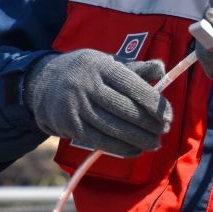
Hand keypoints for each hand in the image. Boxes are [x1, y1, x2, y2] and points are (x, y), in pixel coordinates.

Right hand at [23, 49, 171, 156]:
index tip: (168, 115)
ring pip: (113, 127)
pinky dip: (121, 148)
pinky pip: (100, 141)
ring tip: (155, 143)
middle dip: (148, 123)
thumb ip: (135, 68)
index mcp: (100, 65)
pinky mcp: (70, 125)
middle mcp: (86, 85)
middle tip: (165, 130)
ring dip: (138, 139)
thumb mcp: (108, 62)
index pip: (131, 84)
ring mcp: (76, 107)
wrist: (44, 84)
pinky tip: (136, 150)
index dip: (152, 102)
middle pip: (123, 108)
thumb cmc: (87, 72)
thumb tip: (161, 68)